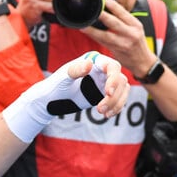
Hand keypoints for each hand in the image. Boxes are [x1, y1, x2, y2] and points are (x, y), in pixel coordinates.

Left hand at [1, 51, 129, 141]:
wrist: (53, 99)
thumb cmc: (56, 85)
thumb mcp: (64, 78)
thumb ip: (76, 70)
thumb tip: (89, 63)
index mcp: (95, 61)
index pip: (113, 66)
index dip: (114, 79)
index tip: (107, 93)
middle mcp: (104, 70)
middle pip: (120, 80)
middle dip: (114, 96)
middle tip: (99, 109)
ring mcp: (107, 82)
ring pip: (123, 90)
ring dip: (116, 103)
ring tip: (102, 113)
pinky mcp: (107, 94)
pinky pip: (120, 99)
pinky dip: (116, 108)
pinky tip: (107, 115)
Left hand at [81, 0, 157, 78]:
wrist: (143, 62)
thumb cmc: (137, 42)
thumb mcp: (136, 28)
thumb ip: (124, 20)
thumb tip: (108, 7)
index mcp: (136, 25)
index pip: (124, 14)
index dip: (115, 7)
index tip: (105, 1)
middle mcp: (131, 34)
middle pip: (115, 24)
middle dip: (103, 17)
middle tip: (94, 11)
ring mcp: (123, 44)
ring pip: (105, 36)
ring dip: (93, 30)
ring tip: (84, 24)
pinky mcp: (116, 51)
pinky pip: (103, 42)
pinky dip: (94, 36)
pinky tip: (86, 32)